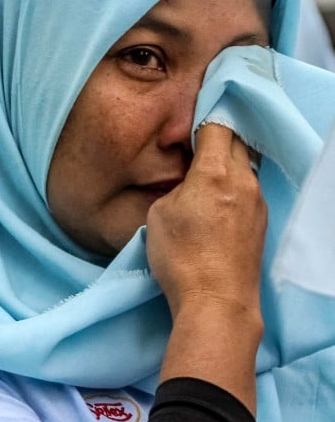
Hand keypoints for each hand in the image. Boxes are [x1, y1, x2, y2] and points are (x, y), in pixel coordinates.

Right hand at [149, 123, 265, 411]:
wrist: (217, 302)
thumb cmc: (180, 257)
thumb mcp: (159, 214)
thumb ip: (176, 188)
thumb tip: (189, 184)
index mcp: (215, 173)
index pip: (216, 127)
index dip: (201, 120)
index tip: (187, 124)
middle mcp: (244, 181)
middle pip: (236, 142)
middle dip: (218, 136)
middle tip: (195, 142)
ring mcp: (257, 202)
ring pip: (245, 165)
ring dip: (227, 162)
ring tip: (203, 172)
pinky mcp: (261, 222)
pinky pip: (248, 188)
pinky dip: (234, 184)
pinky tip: (216, 200)